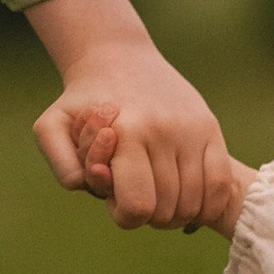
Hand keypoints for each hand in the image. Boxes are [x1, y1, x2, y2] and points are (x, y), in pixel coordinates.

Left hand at [57, 109, 255, 238]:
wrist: (120, 59)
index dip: (125, 214)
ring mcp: (192, 129)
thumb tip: (90, 186)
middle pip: (166, 211)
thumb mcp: (52, 126)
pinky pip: (221, 184)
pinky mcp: (211, 127)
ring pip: (195, 203)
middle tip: (136, 191)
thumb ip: (62, 164)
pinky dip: (207, 203)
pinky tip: (187, 195)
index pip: (138, 207)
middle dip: (149, 213)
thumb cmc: (83, 103)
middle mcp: (163, 131)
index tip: (116, 197)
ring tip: (157, 191)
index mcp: (127, 133)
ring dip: (176, 211)